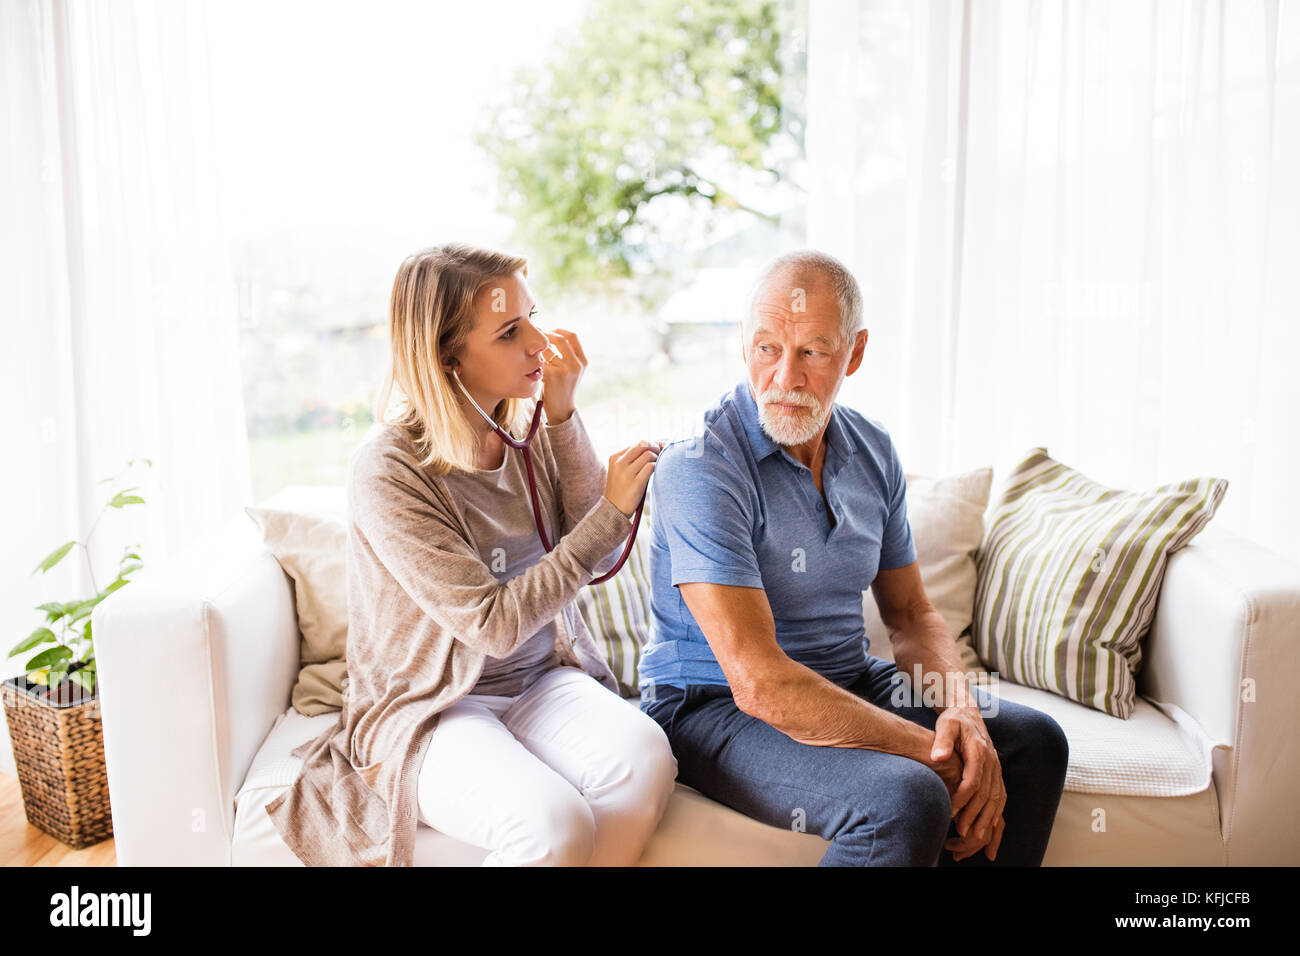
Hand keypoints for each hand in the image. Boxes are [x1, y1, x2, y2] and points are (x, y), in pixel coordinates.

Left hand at [539, 329, 585, 424]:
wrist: (561, 409)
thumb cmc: (563, 387)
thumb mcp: (573, 371)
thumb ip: (568, 355)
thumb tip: (552, 334)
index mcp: (582, 361)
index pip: (572, 336)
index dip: (558, 330)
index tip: (548, 331)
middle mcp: (576, 364)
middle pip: (561, 339)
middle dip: (546, 334)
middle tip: (535, 335)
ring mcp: (565, 370)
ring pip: (548, 349)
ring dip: (538, 348)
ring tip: (531, 351)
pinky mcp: (553, 376)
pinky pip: (540, 361)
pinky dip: (534, 361)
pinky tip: (530, 365)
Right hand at [603, 441, 661, 516]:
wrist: (614, 509)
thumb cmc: (623, 487)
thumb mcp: (623, 470)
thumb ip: (635, 457)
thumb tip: (659, 443)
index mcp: (615, 457)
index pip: (638, 443)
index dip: (651, 444)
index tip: (658, 450)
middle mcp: (619, 463)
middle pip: (643, 445)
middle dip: (656, 448)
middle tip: (660, 455)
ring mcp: (626, 474)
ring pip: (648, 455)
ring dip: (657, 458)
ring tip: (657, 466)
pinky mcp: (635, 484)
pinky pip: (651, 467)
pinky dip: (656, 467)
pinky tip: (656, 472)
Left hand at [930, 704, 1006, 861]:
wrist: (968, 712)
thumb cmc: (953, 719)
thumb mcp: (945, 724)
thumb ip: (942, 741)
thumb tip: (938, 758)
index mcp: (979, 750)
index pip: (972, 781)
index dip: (962, 799)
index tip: (950, 813)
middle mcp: (992, 761)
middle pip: (986, 794)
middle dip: (975, 816)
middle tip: (962, 833)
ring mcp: (997, 767)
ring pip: (996, 798)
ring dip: (987, 819)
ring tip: (976, 837)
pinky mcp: (997, 772)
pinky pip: (1000, 795)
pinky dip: (996, 812)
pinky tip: (990, 826)